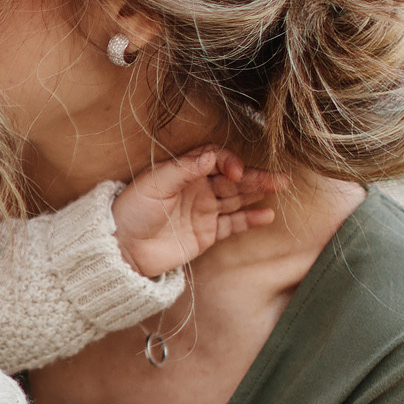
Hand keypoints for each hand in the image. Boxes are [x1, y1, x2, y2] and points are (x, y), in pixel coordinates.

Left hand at [112, 146, 285, 278]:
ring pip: (237, 198)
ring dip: (258, 192)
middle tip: (279, 178)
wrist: (122, 247)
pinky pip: (233, 224)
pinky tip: (266, 215)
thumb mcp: (153, 184)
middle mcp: (198, 189)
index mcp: (185, 172)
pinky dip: (250, 219)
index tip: (235, 172)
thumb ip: (184, 169)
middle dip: (256, 177)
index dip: (229, 162)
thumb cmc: (132, 210)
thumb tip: (212, 156)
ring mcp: (204, 211)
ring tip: (280, 187)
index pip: (216, 160)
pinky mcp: (207, 233)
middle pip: (233, 179)